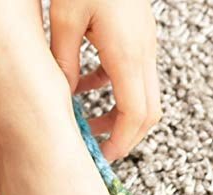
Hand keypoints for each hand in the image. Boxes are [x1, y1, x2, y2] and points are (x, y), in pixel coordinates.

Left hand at [50, 0, 161, 161]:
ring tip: (89, 126)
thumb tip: (67, 96)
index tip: (102, 157)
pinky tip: (87, 89)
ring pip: (144, 97)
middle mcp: (144, 52)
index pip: (135, 114)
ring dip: (119, 117)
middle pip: (148, 112)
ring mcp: (145, 45)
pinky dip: (115, 93)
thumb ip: (65, 63)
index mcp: (127, 53)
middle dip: (125, 137)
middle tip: (97, 150)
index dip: (121, 142)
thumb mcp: (64, 20)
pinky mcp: (139, 38)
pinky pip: (134, 77)